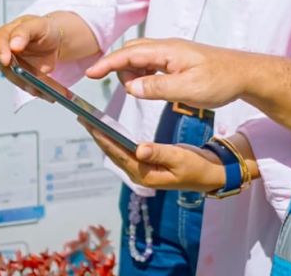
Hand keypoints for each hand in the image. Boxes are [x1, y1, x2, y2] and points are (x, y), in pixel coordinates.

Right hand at [0, 14, 61, 94]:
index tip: (6, 60)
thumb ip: (24, 32)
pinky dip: (40, 90)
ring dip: (32, 87)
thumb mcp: (37, 25)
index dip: (1, 52)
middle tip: (32, 83)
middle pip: (6, 67)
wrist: (54, 38)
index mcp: (6, 35)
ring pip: (19, 80)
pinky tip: (51, 93)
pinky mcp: (22, 78)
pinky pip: (29, 86)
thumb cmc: (43, 29)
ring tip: (48, 91)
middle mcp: (6, 53)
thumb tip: (13, 45)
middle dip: (19, 76)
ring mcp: (13, 67)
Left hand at [79, 121, 226, 192]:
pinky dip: (115, 139)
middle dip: (97, 135)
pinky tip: (109, 129)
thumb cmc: (196, 167)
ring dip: (104, 136)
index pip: (118, 153)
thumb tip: (138, 148)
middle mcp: (139, 172)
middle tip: (82, 117)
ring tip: (90, 121)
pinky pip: (125, 150)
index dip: (103, 138)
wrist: (208, 174)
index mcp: (145, 173)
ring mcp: (141, 168)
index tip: (89, 124)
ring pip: (117, 151)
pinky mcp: (145, 162)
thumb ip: (160, 152)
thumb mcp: (180, 158)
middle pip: (113, 152)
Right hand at [84, 38, 246, 108]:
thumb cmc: (221, 80)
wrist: (245, 74)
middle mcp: (167, 48)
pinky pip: (151, 63)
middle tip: (120, 89)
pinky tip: (149, 87)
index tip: (90, 73)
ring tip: (141, 92)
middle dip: (117, 68)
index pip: (128, 54)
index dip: (107, 64)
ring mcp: (172, 53)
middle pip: (131, 52)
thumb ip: (157, 88)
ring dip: (132, 73)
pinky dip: (143, 74)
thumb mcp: (188, 89)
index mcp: (167, 51)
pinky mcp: (177, 61)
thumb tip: (131, 87)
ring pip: (140, 58)